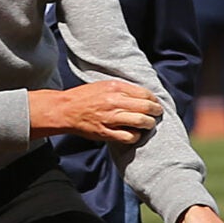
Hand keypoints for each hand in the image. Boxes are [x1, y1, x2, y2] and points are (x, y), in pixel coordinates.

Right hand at [31, 79, 163, 142]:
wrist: (66, 109)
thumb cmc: (85, 96)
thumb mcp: (105, 85)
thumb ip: (123, 89)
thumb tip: (143, 95)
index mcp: (116, 87)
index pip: (145, 93)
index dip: (154, 99)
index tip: (155, 103)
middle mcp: (115, 102)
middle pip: (146, 107)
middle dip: (156, 111)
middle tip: (157, 114)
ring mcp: (111, 118)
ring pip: (141, 121)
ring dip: (149, 124)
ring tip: (149, 124)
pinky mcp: (106, 132)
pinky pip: (129, 136)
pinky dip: (136, 136)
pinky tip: (135, 134)